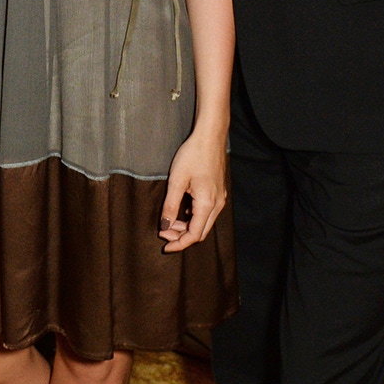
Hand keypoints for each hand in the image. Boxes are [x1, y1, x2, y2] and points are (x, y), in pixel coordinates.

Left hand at [160, 128, 226, 251]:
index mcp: (207, 204)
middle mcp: (217, 204)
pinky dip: (193, 218)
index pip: (194, 235)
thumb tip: (164, 226)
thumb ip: (170, 206)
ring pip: (204, 223)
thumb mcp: (177, 181)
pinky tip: (181, 211)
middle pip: (201, 232)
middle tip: (163, 233)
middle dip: (182, 237)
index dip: (179, 244)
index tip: (165, 246)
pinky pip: (206, 213)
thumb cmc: (193, 155)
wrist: (210, 136)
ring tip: (169, 222)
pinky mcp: (218, 193)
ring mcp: (220, 199)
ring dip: (187, 227)